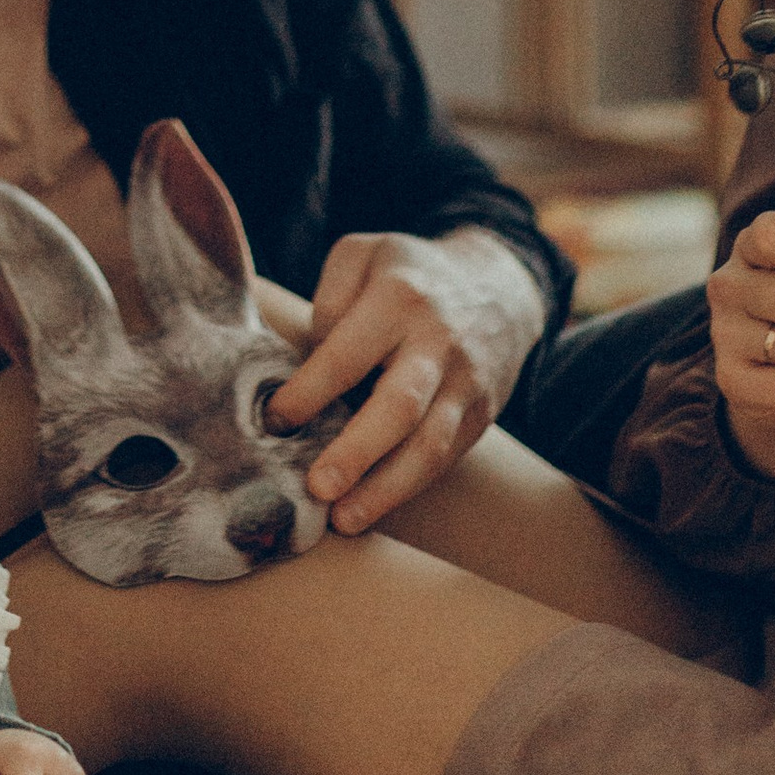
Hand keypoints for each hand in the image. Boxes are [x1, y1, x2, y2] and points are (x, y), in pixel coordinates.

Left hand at [268, 227, 539, 532]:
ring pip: (429, 445)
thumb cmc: (407, 275)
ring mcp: (466, 383)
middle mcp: (437, 342)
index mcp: (398, 297)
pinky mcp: (481, 416)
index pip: (347, 354)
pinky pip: (445, 459)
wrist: (500, 286)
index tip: (274, 422)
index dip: (309, 392)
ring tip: (342, 520)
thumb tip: (309, 365)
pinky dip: (408, 489)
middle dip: (356, 452)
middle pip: (398, 406)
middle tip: (316, 487)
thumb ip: (329, 298)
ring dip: (385, 489)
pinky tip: (372, 508)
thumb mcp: (363, 254)